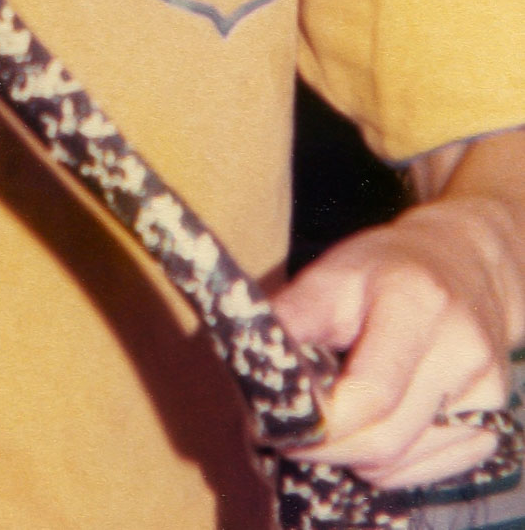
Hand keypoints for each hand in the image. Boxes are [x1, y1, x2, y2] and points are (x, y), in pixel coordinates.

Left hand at [273, 198, 515, 489]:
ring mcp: (485, 395)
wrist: (463, 265)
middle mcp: (461, 352)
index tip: (271, 425)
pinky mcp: (490, 426)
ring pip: (402, 465)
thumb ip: (292, 318)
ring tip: (319, 434)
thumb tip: (247, 369)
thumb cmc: (385, 268)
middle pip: (385, 440)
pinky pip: (425, 472)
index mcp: (417, 303)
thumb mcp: (332, 273)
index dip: (318, 424)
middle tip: (282, 440)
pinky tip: (361, 436)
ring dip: (350, 461)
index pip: (370, 394)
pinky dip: (384, 467)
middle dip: (324, 449)